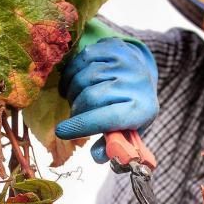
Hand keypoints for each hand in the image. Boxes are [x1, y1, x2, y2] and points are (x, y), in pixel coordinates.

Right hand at [54, 38, 158, 163]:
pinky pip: (81, 59)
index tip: (61, 132)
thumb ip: (113, 146)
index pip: (109, 118)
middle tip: (75, 117)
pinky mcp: (112, 47)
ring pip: (83, 78)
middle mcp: (136, 83)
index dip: (83, 126)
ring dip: (72, 92)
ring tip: (76, 100)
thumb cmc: (131, 108)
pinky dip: (71, 74)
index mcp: (142, 109)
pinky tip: (74, 83)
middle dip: (77, 110)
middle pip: (91, 97)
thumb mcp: (128, 131)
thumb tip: (97, 156)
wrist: (141, 73)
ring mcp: (124, 62)